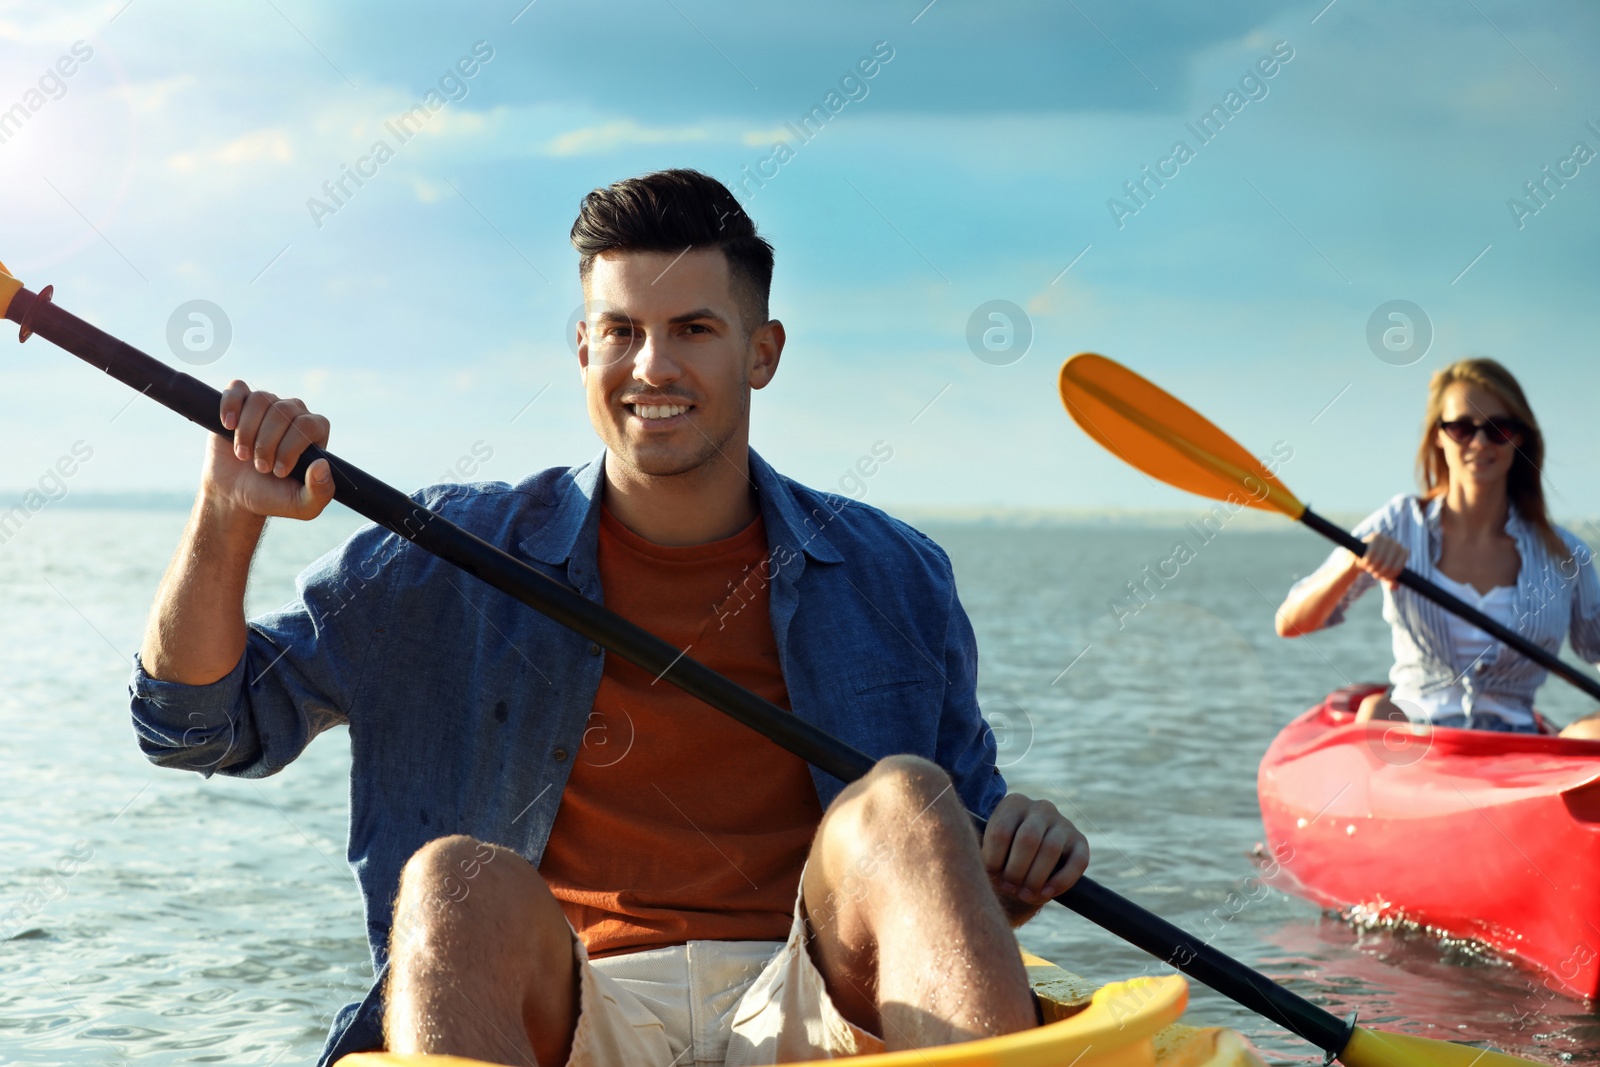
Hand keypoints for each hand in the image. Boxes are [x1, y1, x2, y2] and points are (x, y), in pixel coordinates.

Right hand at [202, 380, 334, 519]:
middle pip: (283, 411)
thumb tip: (322, 465)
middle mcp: (294, 413)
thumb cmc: (273, 497)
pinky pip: (237, 388)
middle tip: (260, 467)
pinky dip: (231, 405)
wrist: (236, 495)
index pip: (307, 425)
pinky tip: (228, 426)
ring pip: (261, 399)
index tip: (278, 471)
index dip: (290, 447)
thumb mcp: (303, 506)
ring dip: (248, 431)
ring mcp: (267, 405)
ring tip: (243, 455)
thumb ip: (321, 492)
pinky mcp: (240, 403)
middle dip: (267, 444)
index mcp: (315, 431)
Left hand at [981, 793, 1088, 912]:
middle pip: (1027, 839)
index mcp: (1013, 803)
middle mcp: (1040, 807)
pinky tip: (1046, 894)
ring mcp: (1063, 823)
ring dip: (1035, 878)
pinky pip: (1077, 862)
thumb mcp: (989, 848)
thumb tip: (962, 867)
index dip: (994, 859)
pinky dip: (1061, 881)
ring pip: (1050, 849)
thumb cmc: (1002, 855)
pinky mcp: (1081, 842)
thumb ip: (978, 852)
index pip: (1001, 830)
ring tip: (1024, 895)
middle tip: (1008, 889)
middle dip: (1016, 870)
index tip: (990, 876)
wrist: (1029, 860)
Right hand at [1351, 532, 1407, 588]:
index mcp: (1403, 553)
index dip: (1391, 574)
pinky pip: (1372, 552)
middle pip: (1389, 564)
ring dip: (1373, 568)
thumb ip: (1391, 583)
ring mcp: (1387, 539)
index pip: (1399, 566)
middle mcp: (1397, 544)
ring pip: (1380, 559)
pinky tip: (1365, 563)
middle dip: (1380, 572)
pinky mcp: (1376, 536)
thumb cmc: (1378, 567)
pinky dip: (1367, 561)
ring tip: (1370, 569)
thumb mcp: (1385, 576)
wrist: (1364, 557)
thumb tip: (1394, 587)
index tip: (1384, 579)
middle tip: (1375, 575)